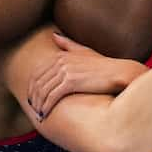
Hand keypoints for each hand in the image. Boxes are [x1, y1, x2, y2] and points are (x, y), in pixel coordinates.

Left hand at [27, 32, 147, 118]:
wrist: (120, 73)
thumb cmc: (104, 65)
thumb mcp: (84, 51)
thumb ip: (68, 44)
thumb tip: (54, 35)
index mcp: (61, 55)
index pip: (37, 73)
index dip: (32, 87)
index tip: (32, 98)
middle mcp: (61, 61)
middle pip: (38, 83)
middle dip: (33, 98)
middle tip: (33, 109)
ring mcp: (65, 71)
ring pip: (43, 91)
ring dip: (38, 105)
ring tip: (39, 115)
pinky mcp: (70, 82)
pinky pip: (52, 97)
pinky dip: (46, 107)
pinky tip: (45, 115)